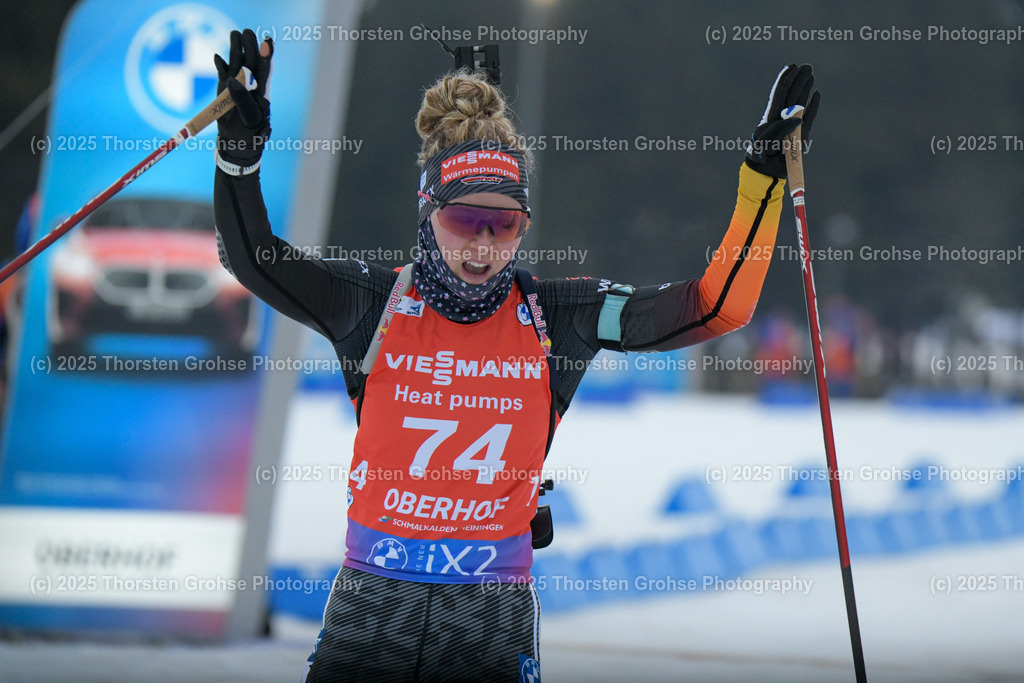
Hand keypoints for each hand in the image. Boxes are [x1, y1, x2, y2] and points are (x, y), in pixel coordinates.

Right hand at [214, 28, 272, 167]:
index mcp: (262, 92)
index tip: (267, 41)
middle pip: (251, 62)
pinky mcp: (223, 90)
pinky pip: (222, 75)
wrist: (236, 146)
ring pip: (236, 64)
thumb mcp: (250, 118)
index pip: (265, 70)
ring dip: (236, 50)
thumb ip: (243, 99)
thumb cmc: (250, 135)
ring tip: (235, 34)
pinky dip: (221, 66)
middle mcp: (250, 87)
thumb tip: (233, 80)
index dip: (267, 56)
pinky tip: (219, 57)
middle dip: (250, 46)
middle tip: (247, 32)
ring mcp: (236, 87)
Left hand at [744, 64, 819, 178]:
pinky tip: (816, 94)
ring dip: (805, 88)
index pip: (779, 94)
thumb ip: (778, 129)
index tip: (791, 67)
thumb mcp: (764, 141)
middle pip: (791, 95)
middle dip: (798, 79)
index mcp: (770, 117)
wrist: (766, 172)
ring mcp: (793, 126)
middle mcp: (782, 119)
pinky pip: (809, 117)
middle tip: (807, 66)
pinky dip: (813, 106)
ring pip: (800, 103)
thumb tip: (796, 117)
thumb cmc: (760, 155)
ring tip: (810, 74)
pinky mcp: (802, 135)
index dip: (784, 80)